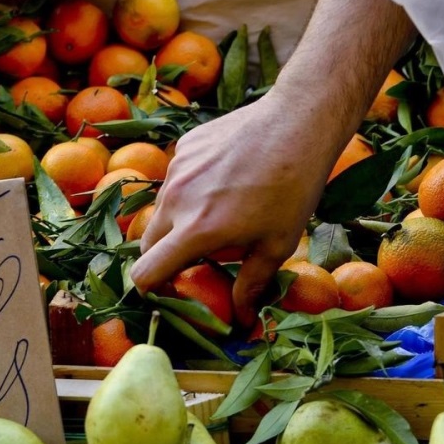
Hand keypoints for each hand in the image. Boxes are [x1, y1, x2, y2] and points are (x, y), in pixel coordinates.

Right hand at [129, 94, 335, 325]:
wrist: (297, 122)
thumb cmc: (293, 189)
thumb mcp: (277, 244)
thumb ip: (250, 285)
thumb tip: (241, 321)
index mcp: (196, 231)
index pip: (145, 273)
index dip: (152, 290)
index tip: (170, 293)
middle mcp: (176, 200)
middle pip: (146, 243)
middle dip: (163, 258)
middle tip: (195, 262)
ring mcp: (176, 169)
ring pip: (161, 210)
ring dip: (176, 224)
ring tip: (215, 218)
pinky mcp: (184, 147)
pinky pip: (175, 180)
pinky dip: (189, 191)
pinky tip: (223, 182)